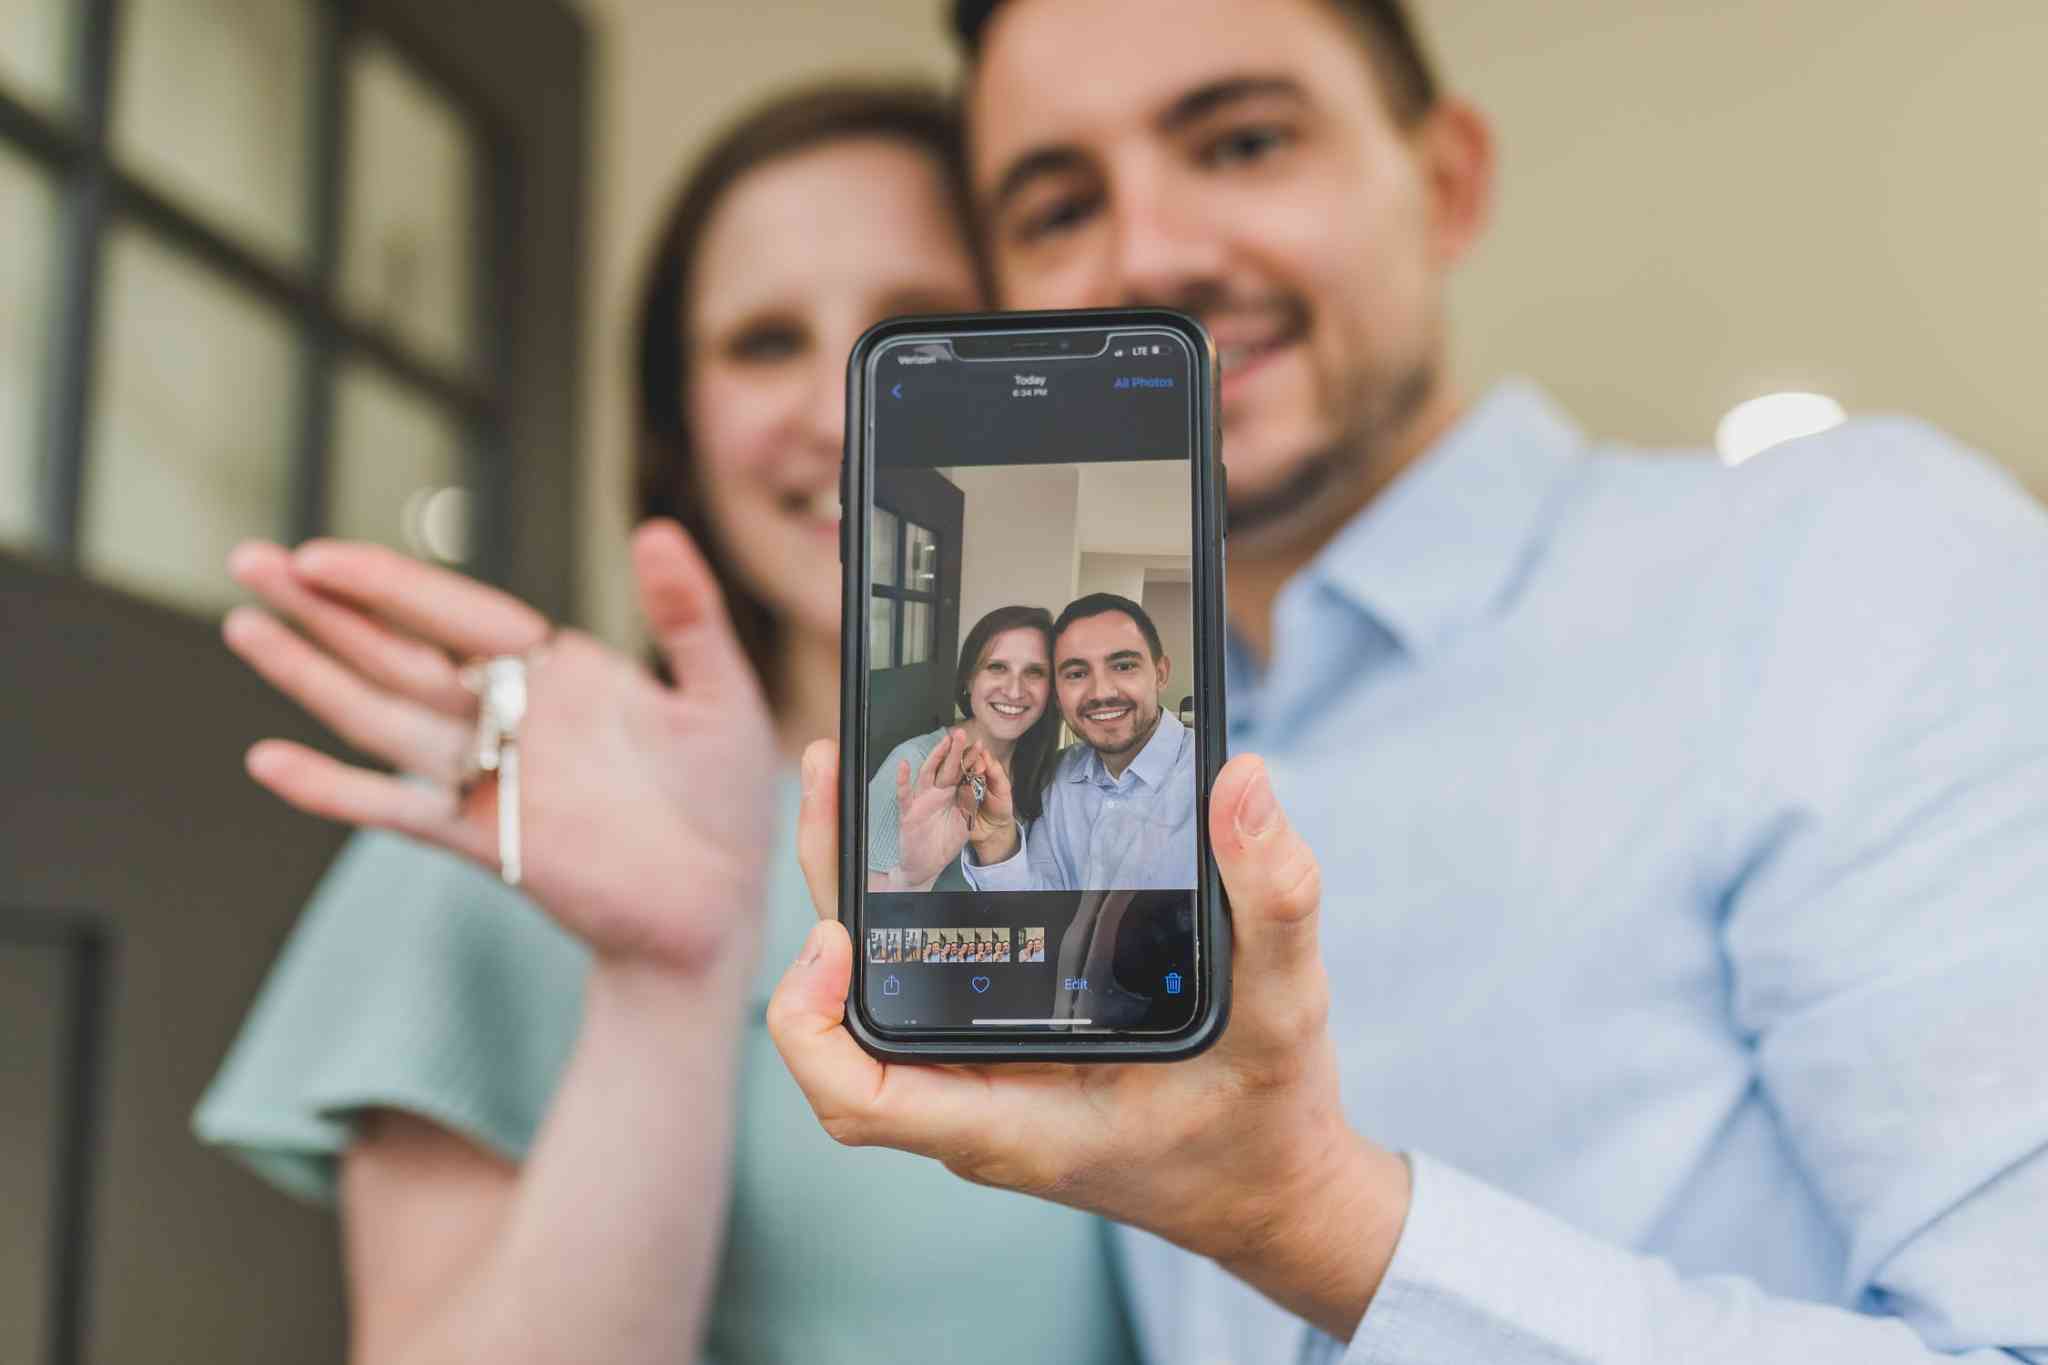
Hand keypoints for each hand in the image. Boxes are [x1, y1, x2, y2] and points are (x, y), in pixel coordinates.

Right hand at [222, 520, 777, 972]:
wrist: (718, 905)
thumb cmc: (723, 800)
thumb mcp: (719, 696)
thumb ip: (688, 616)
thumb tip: (656, 530)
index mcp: (557, 671)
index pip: (461, 612)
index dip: (392, 584)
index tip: (324, 554)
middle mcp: (509, 716)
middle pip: (399, 650)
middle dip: (325, 608)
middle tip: (253, 562)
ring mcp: (487, 777)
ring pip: (381, 715)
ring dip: (311, 674)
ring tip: (245, 625)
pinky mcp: (482, 839)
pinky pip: (395, 809)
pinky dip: (333, 789)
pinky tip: (272, 762)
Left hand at [768, 744, 1412, 1339]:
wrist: (1272, 1191)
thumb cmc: (1267, 1125)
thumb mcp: (1288, 1010)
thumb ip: (1273, 901)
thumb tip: (1243, 785)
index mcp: (1018, 1122)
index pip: (864, 1104)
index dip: (815, 1028)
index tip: (832, 936)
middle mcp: (979, 1107)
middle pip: (849, 1021)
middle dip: (825, 895)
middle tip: (827, 772)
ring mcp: (983, 1085)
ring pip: (878, 1001)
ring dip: (854, 898)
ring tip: (851, 785)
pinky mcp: (1001, 1060)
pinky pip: (921, 996)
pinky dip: (900, 923)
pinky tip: (916, 847)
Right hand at [891, 729, 974, 886]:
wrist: (928, 865)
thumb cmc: (945, 842)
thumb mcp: (965, 822)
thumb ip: (970, 803)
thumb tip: (979, 783)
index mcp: (951, 795)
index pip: (961, 773)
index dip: (970, 760)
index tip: (980, 745)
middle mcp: (936, 794)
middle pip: (946, 768)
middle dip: (954, 751)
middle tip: (962, 732)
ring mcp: (922, 801)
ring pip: (928, 774)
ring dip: (935, 757)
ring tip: (943, 741)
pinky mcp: (909, 813)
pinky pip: (905, 795)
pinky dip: (903, 781)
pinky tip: (904, 765)